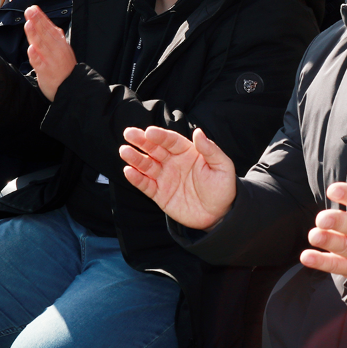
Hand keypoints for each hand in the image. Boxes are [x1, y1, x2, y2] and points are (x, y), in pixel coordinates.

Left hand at [24, 5, 75, 100]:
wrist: (71, 87)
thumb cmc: (65, 68)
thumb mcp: (65, 50)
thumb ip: (57, 38)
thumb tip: (52, 26)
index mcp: (60, 44)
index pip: (50, 28)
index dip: (42, 18)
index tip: (34, 8)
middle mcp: (56, 50)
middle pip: (45, 34)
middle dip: (37, 21)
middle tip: (29, 11)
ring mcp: (50, 61)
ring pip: (41, 46)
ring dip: (35, 35)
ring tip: (28, 24)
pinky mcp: (45, 72)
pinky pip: (39, 63)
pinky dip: (36, 56)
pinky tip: (31, 49)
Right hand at [120, 126, 236, 229]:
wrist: (219, 216)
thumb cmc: (222, 188)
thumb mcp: (222, 167)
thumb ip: (210, 150)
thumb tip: (198, 132)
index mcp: (187, 152)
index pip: (171, 140)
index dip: (160, 135)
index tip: (149, 131)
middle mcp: (173, 162)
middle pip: (154, 149)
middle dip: (141, 141)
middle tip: (128, 133)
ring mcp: (165, 177)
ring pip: (147, 165)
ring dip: (135, 158)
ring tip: (124, 151)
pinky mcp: (160, 194)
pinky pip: (146, 184)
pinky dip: (136, 178)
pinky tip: (128, 171)